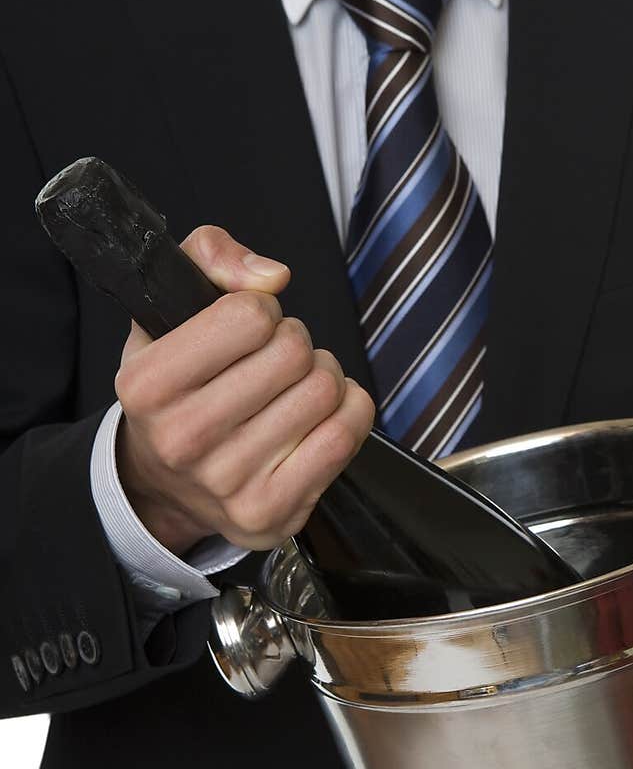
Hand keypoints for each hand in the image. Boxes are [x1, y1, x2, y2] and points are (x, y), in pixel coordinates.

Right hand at [114, 225, 374, 554]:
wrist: (168, 486)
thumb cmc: (180, 387)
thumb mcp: (167, 309)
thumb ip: (211, 256)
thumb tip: (272, 277)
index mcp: (147, 385)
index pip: (249, 317)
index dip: (262, 309)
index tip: (251, 326)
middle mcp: (182, 440)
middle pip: (293, 354)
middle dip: (296, 342)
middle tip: (281, 359)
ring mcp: (228, 485)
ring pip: (325, 392)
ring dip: (323, 376)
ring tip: (298, 387)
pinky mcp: (271, 513)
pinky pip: (344, 437)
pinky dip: (350, 411)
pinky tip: (325, 413)